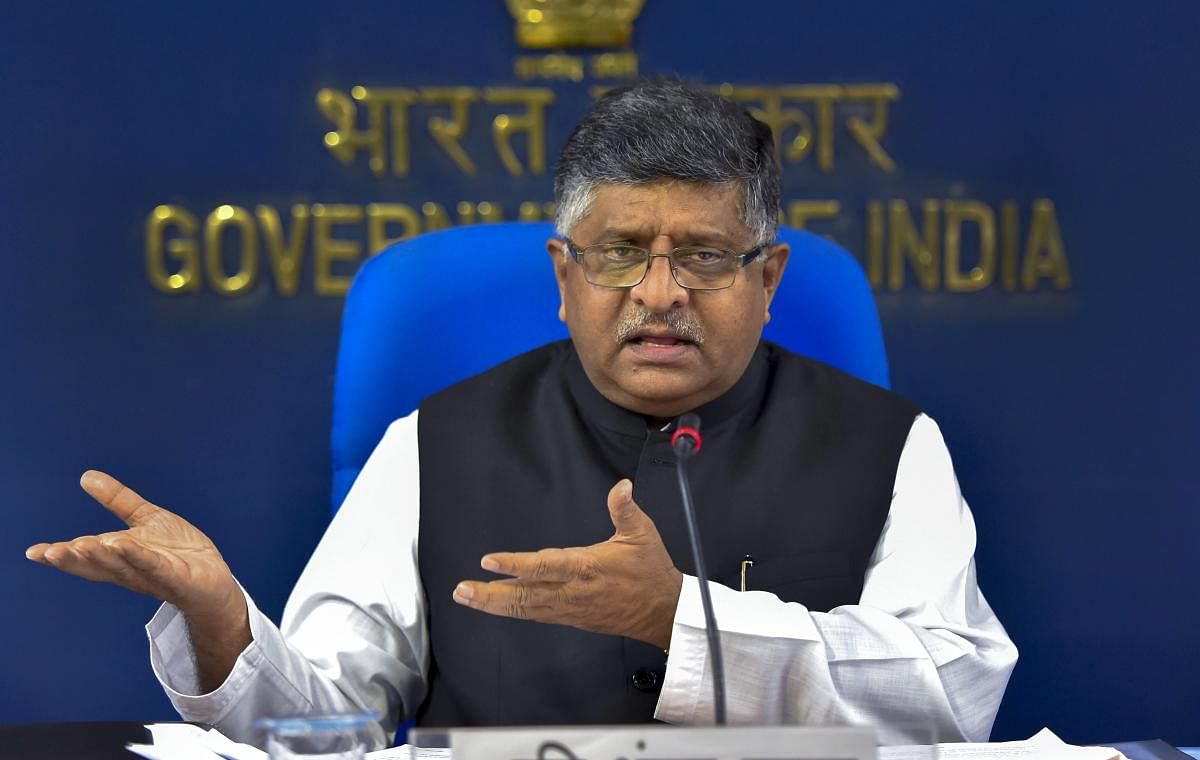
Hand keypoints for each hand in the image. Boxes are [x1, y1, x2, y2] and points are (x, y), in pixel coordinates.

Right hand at [25, 471, 249, 691]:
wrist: (214, 577)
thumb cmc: (177, 551)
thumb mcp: (146, 519)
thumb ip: (117, 500)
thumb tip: (86, 476)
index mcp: (118, 557)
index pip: (85, 557)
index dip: (60, 556)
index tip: (34, 552)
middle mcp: (129, 570)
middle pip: (97, 565)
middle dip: (73, 559)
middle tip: (49, 551)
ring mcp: (152, 575)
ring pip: (122, 567)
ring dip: (102, 557)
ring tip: (80, 544)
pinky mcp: (177, 578)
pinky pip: (156, 566)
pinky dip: (139, 557)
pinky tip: (124, 546)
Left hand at [453, 479, 682, 648]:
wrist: (663, 612)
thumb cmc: (651, 571)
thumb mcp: (643, 534)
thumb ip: (625, 510)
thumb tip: (621, 486)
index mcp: (586, 567)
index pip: (544, 566)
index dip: (515, 565)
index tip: (488, 562)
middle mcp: (572, 591)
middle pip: (524, 595)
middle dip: (490, 594)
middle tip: (461, 589)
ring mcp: (569, 608)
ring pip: (525, 608)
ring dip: (494, 604)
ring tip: (467, 597)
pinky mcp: (571, 617)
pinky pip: (535, 614)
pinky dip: (513, 610)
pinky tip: (495, 605)